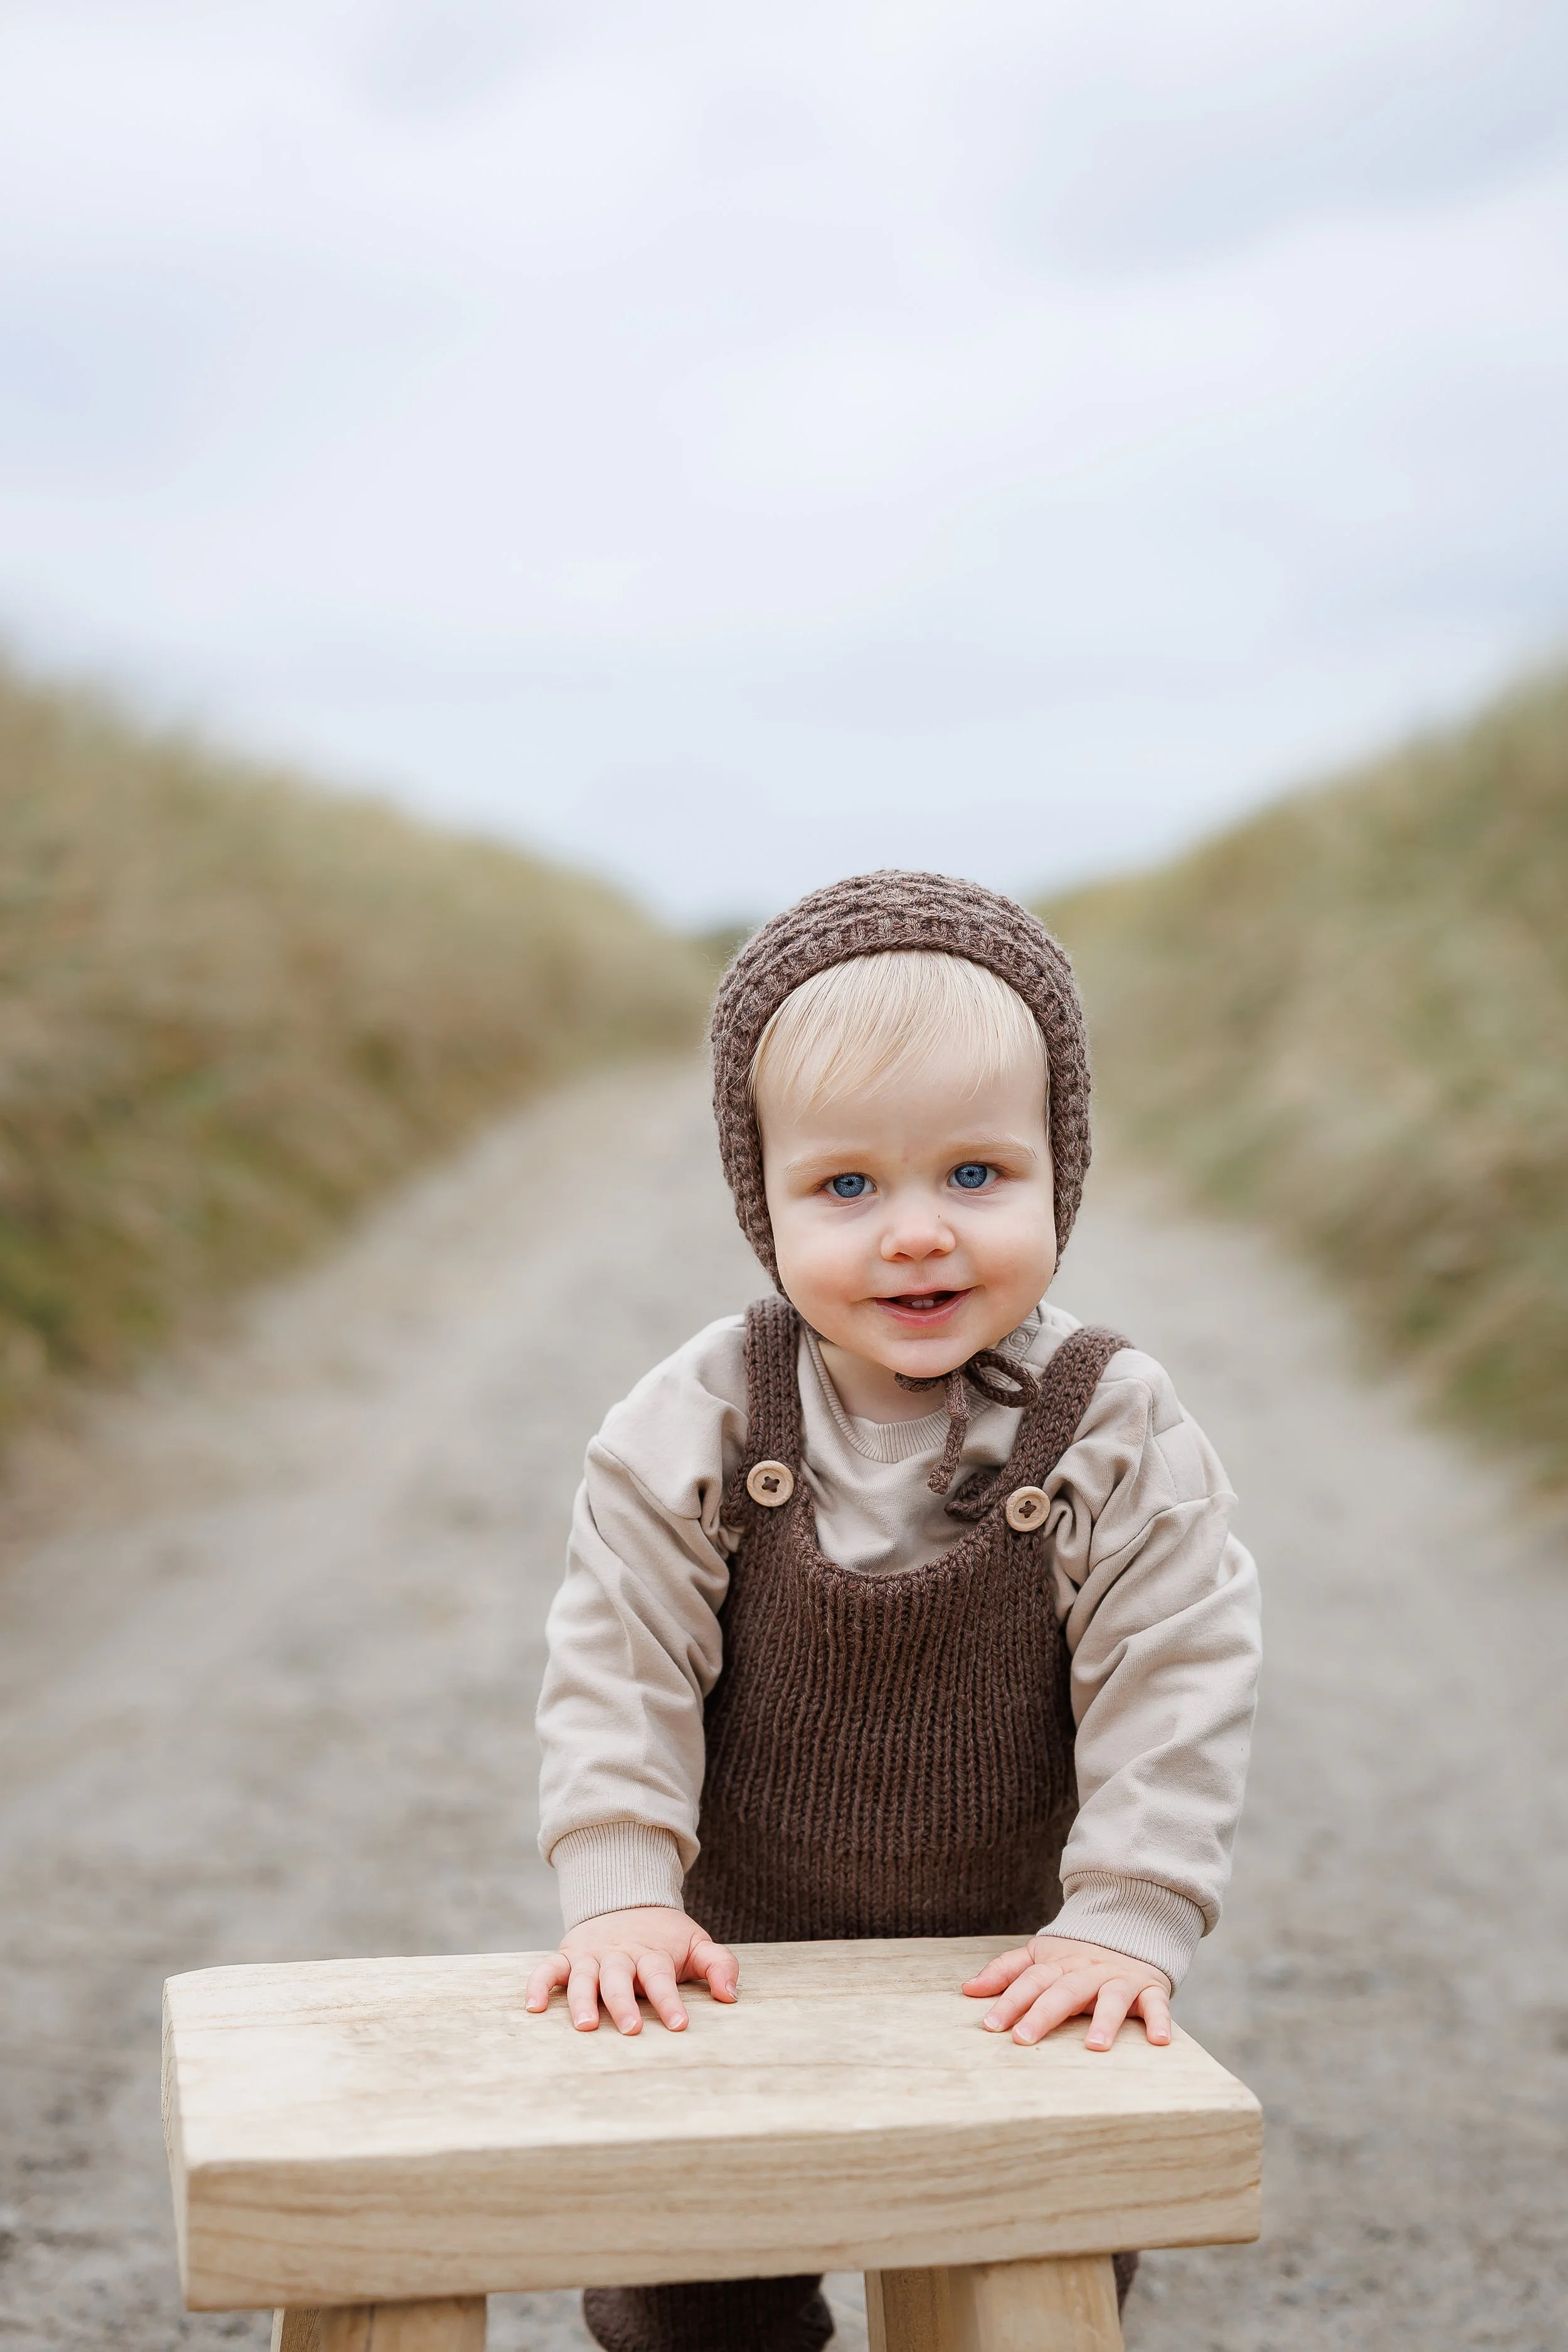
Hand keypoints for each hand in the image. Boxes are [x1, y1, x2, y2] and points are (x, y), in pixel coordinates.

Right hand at [524, 1907, 738, 2035]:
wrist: (628, 1900)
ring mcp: (591, 1955)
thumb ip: (718, 1965)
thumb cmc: (665, 1937)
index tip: (679, 2025)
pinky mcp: (568, 1955)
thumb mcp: (696, 1943)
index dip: (669, 2001)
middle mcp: (619, 1954)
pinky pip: (548, 1968)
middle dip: (624, 2004)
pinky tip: (534, 2007)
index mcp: (651, 1953)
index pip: (660, 1977)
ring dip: (583, 2000)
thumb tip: (730, 1995)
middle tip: (630, 2030)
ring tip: (585, 2025)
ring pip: (583, 1977)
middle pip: (619, 1979)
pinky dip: (538, 1984)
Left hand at [963, 1934, 1172, 2050]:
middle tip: (1024, 2039)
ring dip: (1104, 2021)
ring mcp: (1118, 1979)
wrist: (1127, 1928)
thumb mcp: (1039, 1956)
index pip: (1030, 1981)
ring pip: (1110, 1998)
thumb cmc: (1076, 1956)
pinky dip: (1160, 2021)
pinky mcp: (1149, 1988)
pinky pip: (1156, 2004)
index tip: (991, 2025)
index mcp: (1058, 1964)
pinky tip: (1160, 2041)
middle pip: (1063, 1991)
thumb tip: (968, 1989)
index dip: (1009, 2001)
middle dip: (1043, 2014)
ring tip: (1094, 2045)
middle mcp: (1087, 1971)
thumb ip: (1005, 1971)